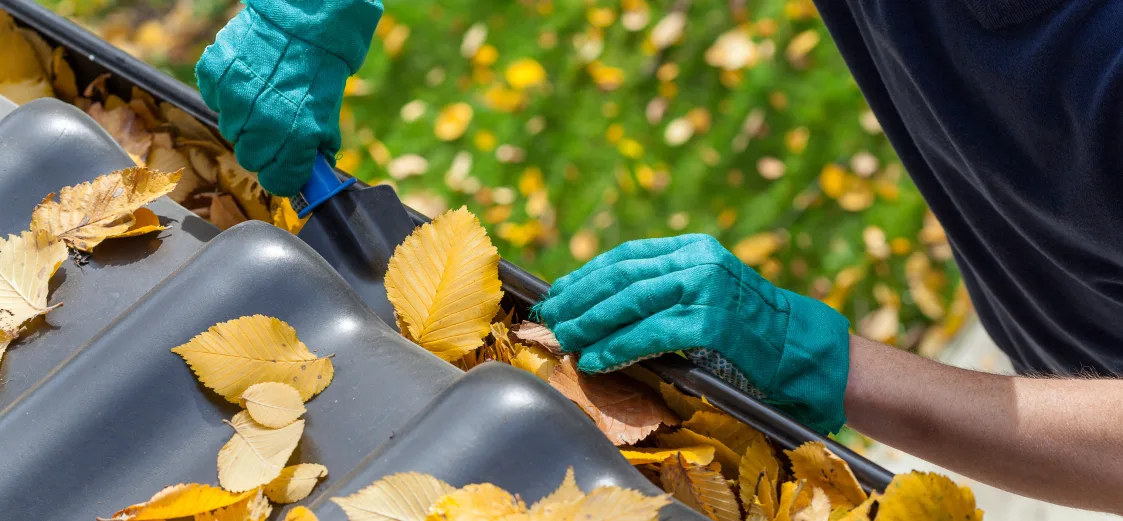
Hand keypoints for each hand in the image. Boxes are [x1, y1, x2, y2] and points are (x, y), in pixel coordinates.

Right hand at [196, 0, 382, 195]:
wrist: (302, 23)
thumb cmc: (318, 71)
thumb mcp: (327, 114)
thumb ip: (315, 148)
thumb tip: (312, 174)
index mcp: (296, 138)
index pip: (278, 182)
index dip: (282, 176)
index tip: (285, 169)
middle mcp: (262, 124)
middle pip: (251, 159)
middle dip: (263, 148)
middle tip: (275, 127)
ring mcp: (235, 100)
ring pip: (231, 130)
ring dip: (244, 120)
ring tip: (262, 96)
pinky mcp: (215, 77)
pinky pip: (215, 101)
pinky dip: (227, 95)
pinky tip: (247, 79)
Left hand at [534, 234, 850, 433]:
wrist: (803, 350)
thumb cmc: (751, 329)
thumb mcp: (709, 291)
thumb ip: (667, 288)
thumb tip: (604, 304)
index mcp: (694, 248)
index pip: (626, 256)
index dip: (586, 275)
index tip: (559, 293)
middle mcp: (698, 261)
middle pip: (621, 276)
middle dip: (579, 299)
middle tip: (550, 318)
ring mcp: (705, 289)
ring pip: (630, 303)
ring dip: (590, 324)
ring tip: (565, 339)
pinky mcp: (710, 323)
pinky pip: (650, 335)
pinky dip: (617, 348)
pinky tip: (596, 360)